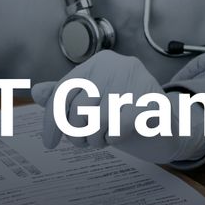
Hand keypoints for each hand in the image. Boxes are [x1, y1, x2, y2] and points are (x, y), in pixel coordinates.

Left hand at [34, 50, 204, 164]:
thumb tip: (37, 92)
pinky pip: (117, 127)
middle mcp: (119, 66)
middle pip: (78, 107)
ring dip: (95, 139)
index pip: (64, 91)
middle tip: (87, 141)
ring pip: (97, 121)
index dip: (52, 120)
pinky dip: (113, 137)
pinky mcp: (153, 105)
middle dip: (76, 133)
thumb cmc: (125, 112)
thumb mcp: (93, 102)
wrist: (167, 126)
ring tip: (104, 138)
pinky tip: (117, 135)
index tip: (50, 142)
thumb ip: (66, 96)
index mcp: (101, 62)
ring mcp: (139, 83)